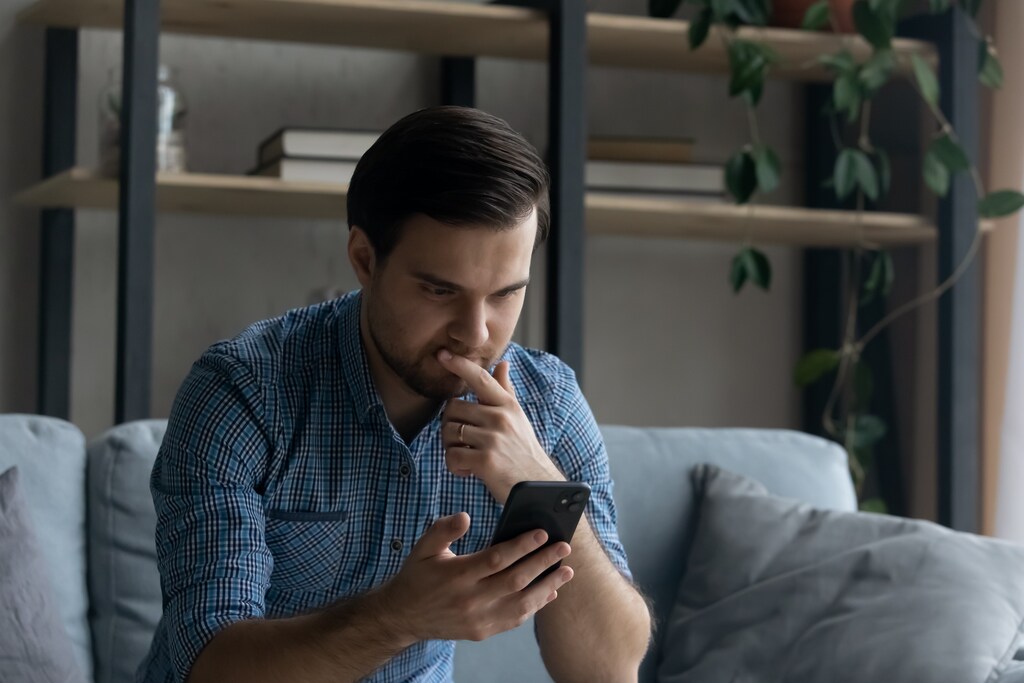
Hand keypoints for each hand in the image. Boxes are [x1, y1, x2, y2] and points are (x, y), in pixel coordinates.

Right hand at [380, 513, 573, 643]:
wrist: (403, 616)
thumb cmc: (417, 576)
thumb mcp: (423, 548)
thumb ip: (442, 530)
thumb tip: (465, 516)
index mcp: (457, 575)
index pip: (497, 558)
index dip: (522, 545)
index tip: (543, 532)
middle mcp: (470, 599)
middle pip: (515, 580)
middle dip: (543, 562)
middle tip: (564, 548)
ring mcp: (478, 619)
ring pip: (521, 604)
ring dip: (547, 586)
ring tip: (566, 571)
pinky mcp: (482, 632)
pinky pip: (515, 619)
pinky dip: (535, 606)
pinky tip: (550, 592)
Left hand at [437, 350, 563, 502]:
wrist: (538, 487)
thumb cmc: (523, 452)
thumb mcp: (518, 418)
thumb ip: (506, 391)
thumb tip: (503, 363)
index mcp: (507, 405)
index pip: (481, 379)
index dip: (460, 365)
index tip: (442, 354)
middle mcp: (501, 417)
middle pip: (452, 409)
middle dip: (449, 426)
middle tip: (462, 443)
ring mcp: (493, 438)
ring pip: (448, 432)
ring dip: (450, 448)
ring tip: (467, 458)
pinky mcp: (485, 460)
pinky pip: (451, 456)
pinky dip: (454, 467)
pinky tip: (468, 472)